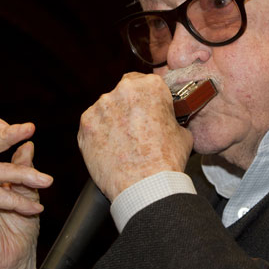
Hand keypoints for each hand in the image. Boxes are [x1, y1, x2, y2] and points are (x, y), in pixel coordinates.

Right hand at [0, 116, 52, 268]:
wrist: (12, 259)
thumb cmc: (18, 224)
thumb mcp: (27, 189)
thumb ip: (23, 167)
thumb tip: (27, 145)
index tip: (25, 127)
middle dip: (6, 134)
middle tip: (29, 128)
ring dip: (25, 175)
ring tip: (46, 182)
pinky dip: (19, 201)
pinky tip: (35, 209)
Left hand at [78, 73, 193, 200]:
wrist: (145, 187)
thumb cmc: (167, 161)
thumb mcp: (182, 132)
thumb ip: (171, 118)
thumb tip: (168, 121)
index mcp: (150, 86)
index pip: (145, 81)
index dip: (148, 98)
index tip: (149, 109)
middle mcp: (123, 90)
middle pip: (124, 92)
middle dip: (129, 106)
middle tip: (137, 127)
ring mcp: (101, 107)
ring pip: (106, 108)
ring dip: (113, 119)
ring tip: (123, 142)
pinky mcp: (85, 125)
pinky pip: (92, 125)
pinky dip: (99, 133)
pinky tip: (111, 148)